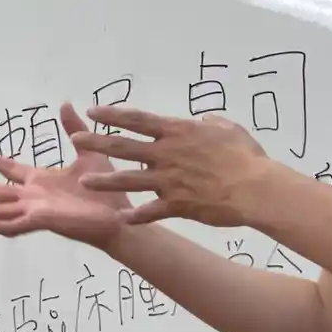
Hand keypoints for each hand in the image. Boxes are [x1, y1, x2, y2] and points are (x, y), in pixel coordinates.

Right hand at [0, 103, 128, 248]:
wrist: (121, 218)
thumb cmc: (106, 191)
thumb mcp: (87, 152)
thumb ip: (74, 130)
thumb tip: (65, 104)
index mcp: (41, 181)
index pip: (11, 171)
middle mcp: (33, 197)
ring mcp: (34, 211)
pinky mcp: (41, 222)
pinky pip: (12, 226)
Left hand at [70, 106, 270, 226]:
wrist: (255, 188)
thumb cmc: (246, 156)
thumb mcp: (228, 129)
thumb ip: (210, 124)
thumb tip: (202, 120)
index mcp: (178, 132)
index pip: (138, 120)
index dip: (114, 115)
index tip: (93, 111)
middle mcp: (167, 154)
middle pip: (124, 147)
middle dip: (97, 143)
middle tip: (76, 141)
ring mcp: (169, 181)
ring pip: (129, 180)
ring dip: (105, 182)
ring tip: (84, 183)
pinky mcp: (176, 205)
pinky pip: (150, 211)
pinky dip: (135, 216)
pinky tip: (120, 219)